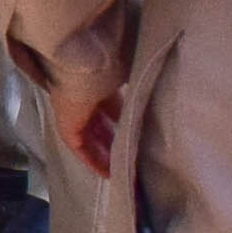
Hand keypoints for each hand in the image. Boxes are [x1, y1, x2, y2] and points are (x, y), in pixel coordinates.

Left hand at [34, 17, 130, 181]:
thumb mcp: (132, 69)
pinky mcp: (67, 123)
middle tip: (131, 155)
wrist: (88, 60)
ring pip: (91, 135)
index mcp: (101, 76)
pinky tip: (107, 173)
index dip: (124, 115)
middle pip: (101, 120)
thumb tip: (164, 85)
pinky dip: (93, 160)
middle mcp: (87, 92)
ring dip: (105, 152)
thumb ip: (141, 81)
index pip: (112, 101)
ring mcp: (74, 108)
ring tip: (121, 170)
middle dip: (115, 137)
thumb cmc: (112, 58)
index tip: (138, 129)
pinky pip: (80, 146)